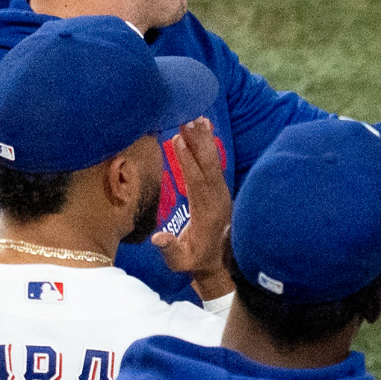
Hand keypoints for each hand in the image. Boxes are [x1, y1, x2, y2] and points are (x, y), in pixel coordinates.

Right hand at [152, 119, 231, 298]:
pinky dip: (210, 144)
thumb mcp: (180, 261)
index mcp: (206, 213)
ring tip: (195, 117)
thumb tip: (158, 238)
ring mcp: (222, 192)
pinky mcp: (221, 189)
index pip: (196, 181)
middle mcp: (218, 199)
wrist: (219, 262)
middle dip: (197, 141)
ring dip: (204, 139)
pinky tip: (205, 127)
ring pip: (213, 161)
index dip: (187, 160)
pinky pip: (215, 162)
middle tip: (186, 119)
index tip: (178, 139)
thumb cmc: (195, 260)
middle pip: (207, 165)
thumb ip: (170, 250)